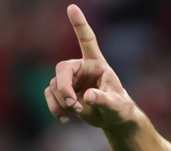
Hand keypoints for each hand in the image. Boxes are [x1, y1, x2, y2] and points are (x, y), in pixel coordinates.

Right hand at [44, 4, 135, 128]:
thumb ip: (104, 100)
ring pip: (53, 85)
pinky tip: (64, 118)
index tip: (72, 7)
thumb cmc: (120, 109)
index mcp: (97, 64)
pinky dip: (54, 107)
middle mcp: (81, 69)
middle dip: (63, 87)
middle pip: (62, 70)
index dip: (79, 25)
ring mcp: (71, 80)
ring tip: (75, 112)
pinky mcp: (63, 92)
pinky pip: (50, 96)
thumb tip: (88, 97)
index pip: (87, 41)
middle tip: (72, 103)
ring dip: (60, 101)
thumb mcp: (116, 106)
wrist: (113, 119)